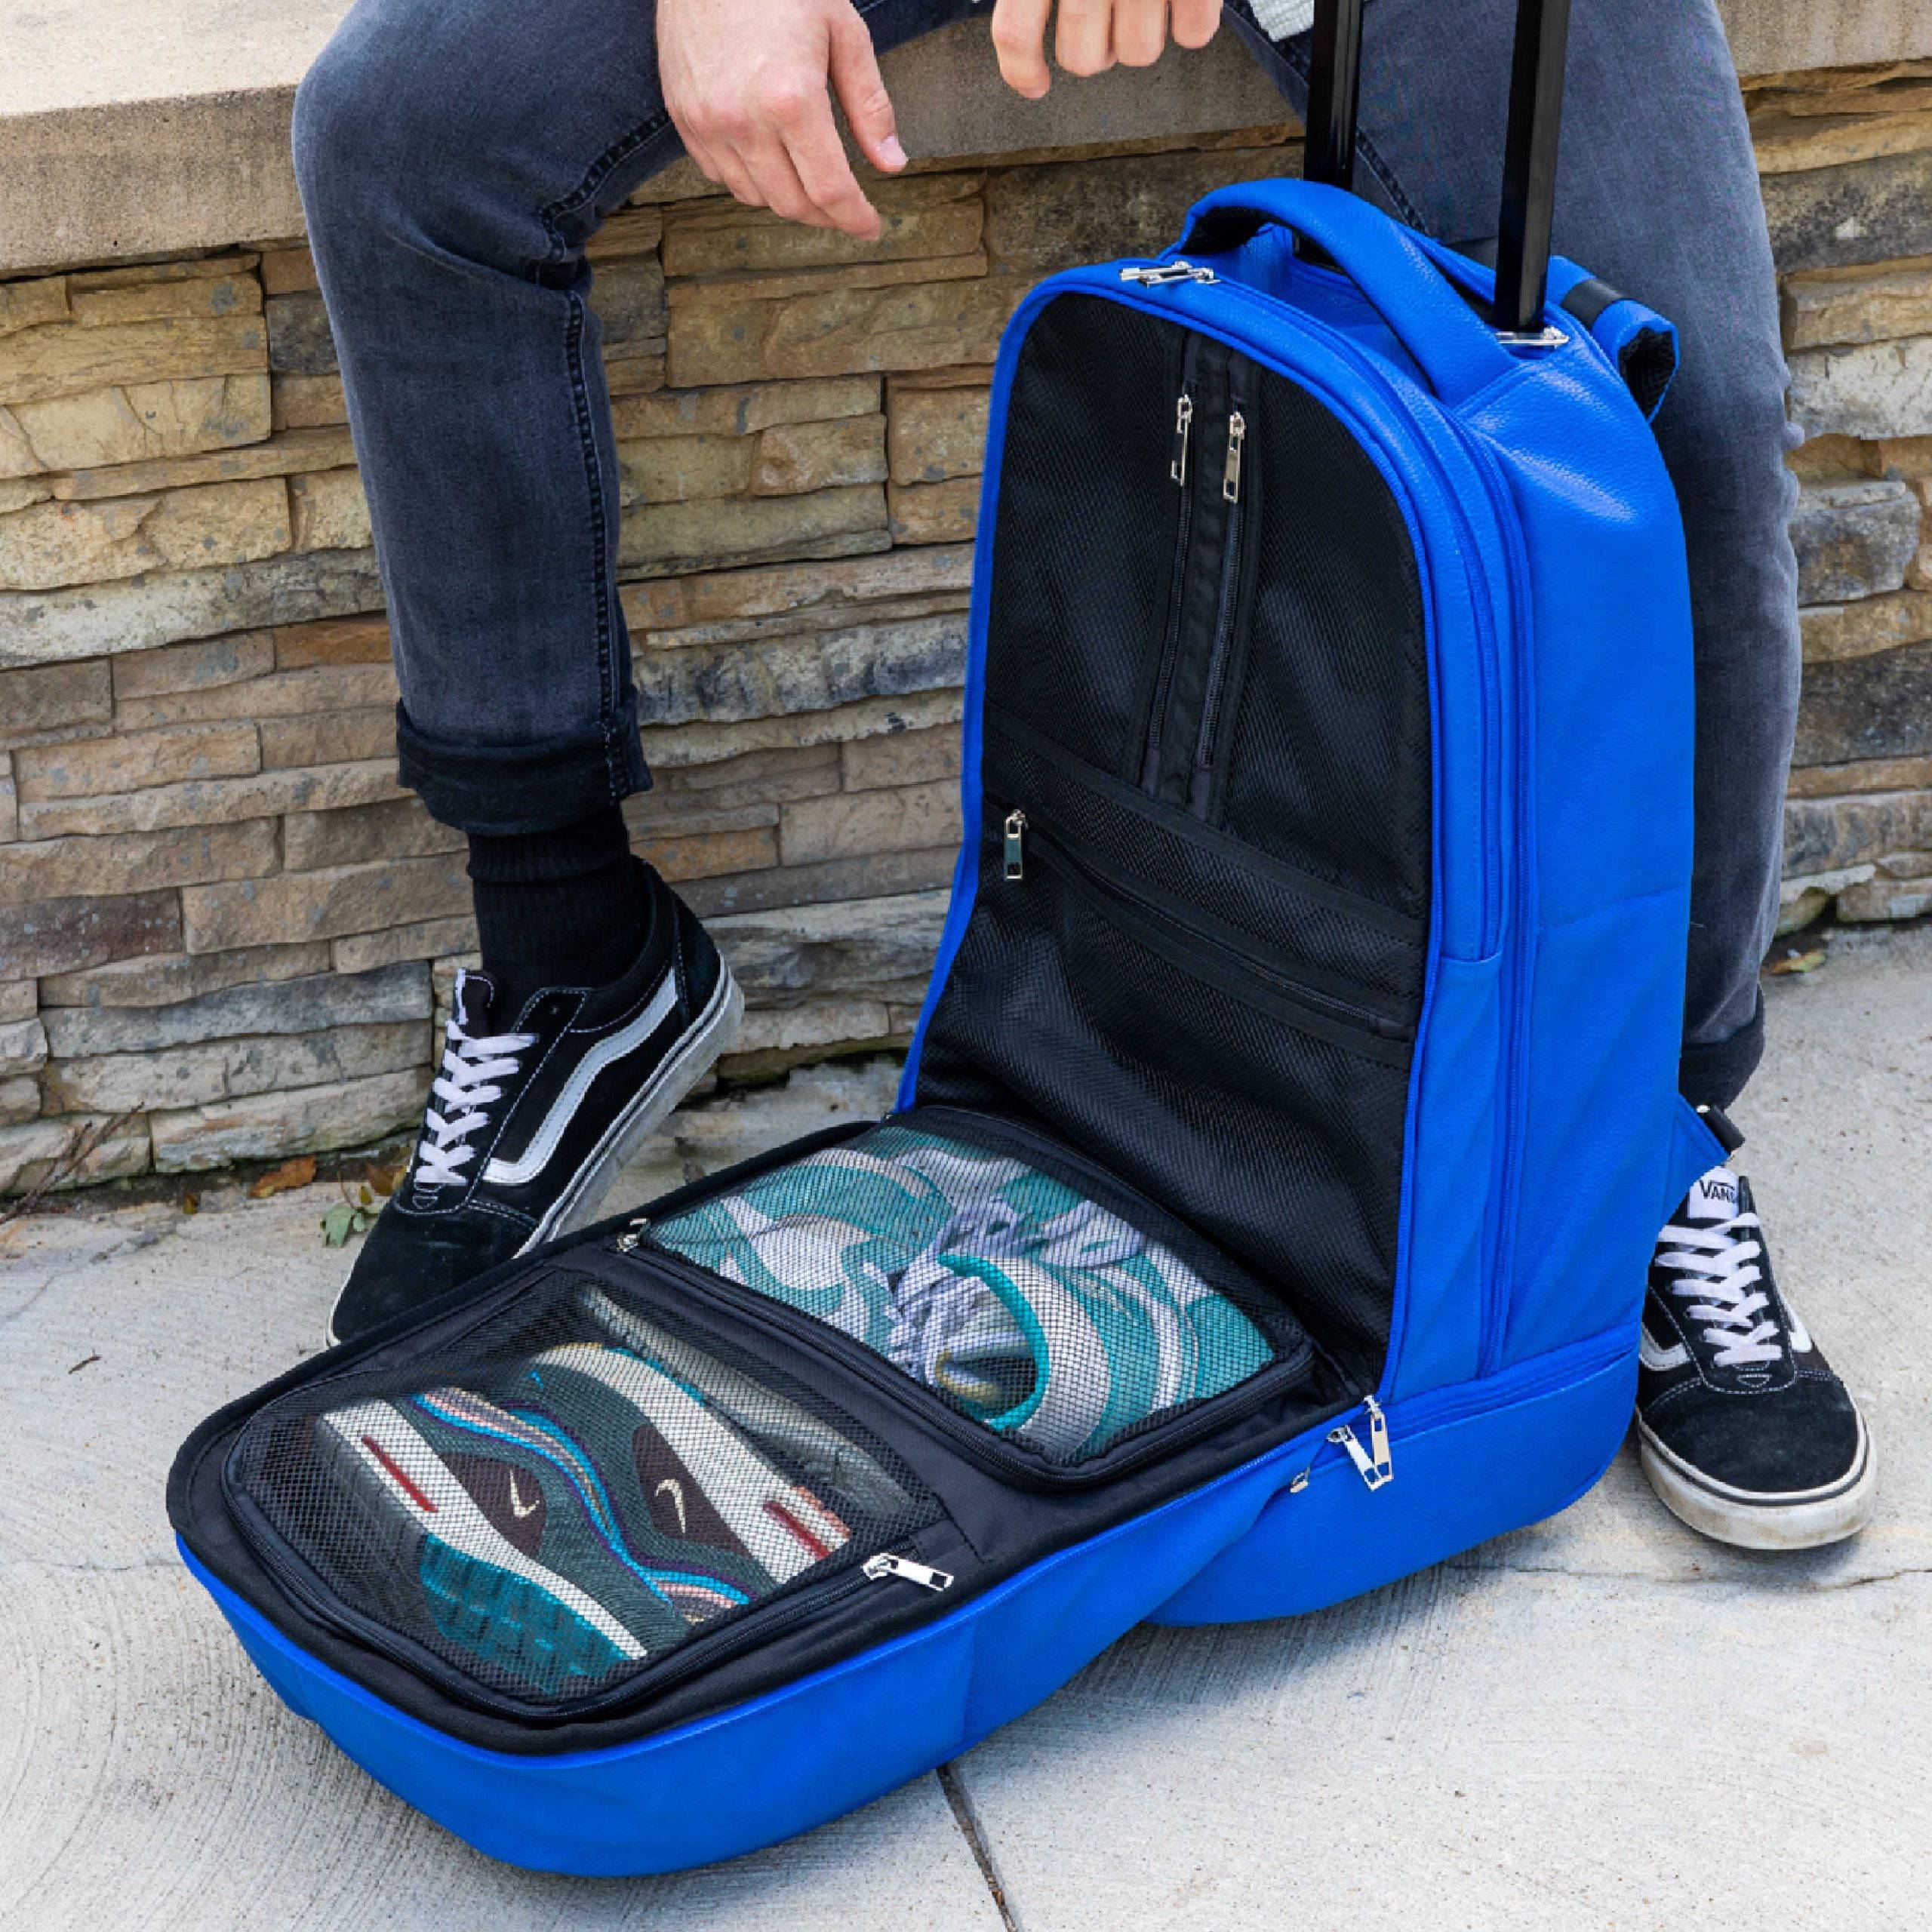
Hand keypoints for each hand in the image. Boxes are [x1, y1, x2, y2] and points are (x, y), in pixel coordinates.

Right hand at [658, 0, 906, 238]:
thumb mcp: (843, 32)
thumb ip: (870, 105)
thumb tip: (892, 164)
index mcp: (791, 98)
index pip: (829, 190)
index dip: (855, 219)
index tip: (870, 227)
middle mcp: (744, 120)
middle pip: (793, 204)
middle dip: (826, 215)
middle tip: (846, 207)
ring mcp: (707, 122)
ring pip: (756, 197)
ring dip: (789, 199)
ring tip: (810, 182)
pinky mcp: (683, 118)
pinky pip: (721, 176)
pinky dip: (751, 180)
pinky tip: (770, 159)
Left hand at [991, 0, 1222, 97]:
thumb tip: (1025, 29)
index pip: (1015, 31)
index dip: (1021, 69)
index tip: (1034, 86)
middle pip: (1083, 59)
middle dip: (1096, 48)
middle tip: (1110, 14)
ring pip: (1138, 54)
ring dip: (1144, 33)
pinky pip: (1194, 34)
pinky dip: (1193, 21)